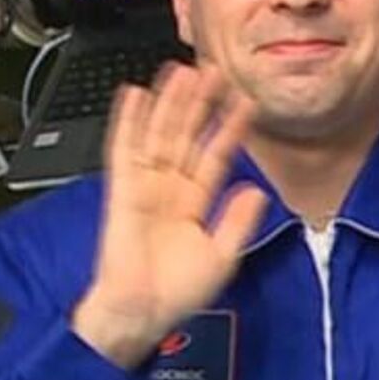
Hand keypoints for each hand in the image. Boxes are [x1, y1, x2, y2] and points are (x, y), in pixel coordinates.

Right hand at [72, 64, 268, 369]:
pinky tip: (134, 95)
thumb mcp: (223, 256)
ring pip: (158, 134)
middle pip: (186, 136)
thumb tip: (256, 189)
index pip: (216, 155)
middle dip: (200, 104)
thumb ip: (238, 221)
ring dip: (169, 104)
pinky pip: (123, 149)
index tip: (246, 103)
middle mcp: (169, 189)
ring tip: (181, 71)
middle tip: (213, 70)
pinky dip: (126, 122)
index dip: (231, 129)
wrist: (140, 309)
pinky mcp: (122, 189)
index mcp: (194, 203)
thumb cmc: (176, 293)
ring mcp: (145, 186)